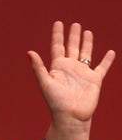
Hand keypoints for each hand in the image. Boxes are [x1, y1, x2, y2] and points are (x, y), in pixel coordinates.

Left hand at [28, 21, 114, 139]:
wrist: (71, 116)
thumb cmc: (56, 102)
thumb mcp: (45, 83)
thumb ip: (38, 67)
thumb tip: (29, 52)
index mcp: (58, 67)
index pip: (57, 47)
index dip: (57, 35)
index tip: (58, 23)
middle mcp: (70, 68)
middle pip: (72, 47)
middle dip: (73, 36)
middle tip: (74, 24)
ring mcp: (83, 73)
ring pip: (86, 54)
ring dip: (87, 43)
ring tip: (87, 32)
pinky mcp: (95, 80)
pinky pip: (102, 67)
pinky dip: (107, 60)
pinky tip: (111, 52)